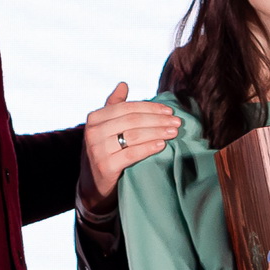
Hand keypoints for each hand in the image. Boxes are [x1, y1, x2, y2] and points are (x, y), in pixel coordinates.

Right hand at [81, 83, 180, 204]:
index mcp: (94, 118)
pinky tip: (162, 145)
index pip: (127, 107)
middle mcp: (93, 132)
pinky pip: (131, 154)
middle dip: (157, 120)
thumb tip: (124, 83)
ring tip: (173, 132)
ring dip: (157, 132)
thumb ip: (114, 106)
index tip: (169, 110)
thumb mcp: (105, 128)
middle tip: (177, 121)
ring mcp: (98, 150)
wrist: (92, 185)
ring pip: (133, 136)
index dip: (150, 107)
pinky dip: (149, 148)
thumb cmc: (104, 152)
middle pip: (132, 120)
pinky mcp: (105, 167)